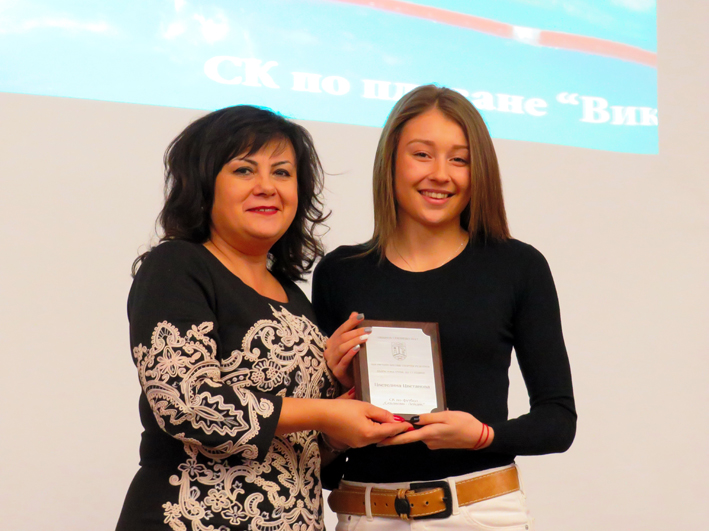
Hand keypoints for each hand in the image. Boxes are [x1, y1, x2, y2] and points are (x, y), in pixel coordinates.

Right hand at [320, 399, 410, 448]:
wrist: (322, 416)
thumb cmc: (342, 409)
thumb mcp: (365, 407)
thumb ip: (381, 414)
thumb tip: (394, 419)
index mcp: (370, 434)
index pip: (390, 431)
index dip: (401, 427)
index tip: (410, 425)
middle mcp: (365, 442)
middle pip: (384, 436)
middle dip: (392, 429)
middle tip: (401, 421)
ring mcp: (358, 444)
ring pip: (376, 437)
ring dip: (382, 429)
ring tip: (388, 420)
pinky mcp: (352, 442)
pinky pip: (367, 437)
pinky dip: (373, 430)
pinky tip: (373, 422)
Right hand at [324, 312, 369, 388]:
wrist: (352, 380)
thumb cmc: (352, 361)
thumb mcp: (352, 344)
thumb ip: (351, 329)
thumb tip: (354, 314)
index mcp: (332, 342)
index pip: (341, 329)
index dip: (350, 322)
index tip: (361, 316)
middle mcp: (329, 351)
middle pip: (342, 338)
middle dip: (356, 332)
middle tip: (368, 329)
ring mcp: (332, 362)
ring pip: (342, 348)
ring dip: (354, 341)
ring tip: (365, 337)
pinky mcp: (337, 371)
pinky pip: (343, 361)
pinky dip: (350, 353)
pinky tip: (358, 348)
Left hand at [376, 411, 493, 449]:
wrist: (479, 437)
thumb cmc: (463, 423)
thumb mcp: (446, 416)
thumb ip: (428, 418)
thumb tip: (412, 420)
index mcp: (429, 434)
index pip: (407, 438)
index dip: (393, 440)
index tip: (380, 442)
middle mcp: (429, 441)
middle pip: (413, 434)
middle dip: (406, 429)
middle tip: (394, 422)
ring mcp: (434, 444)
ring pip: (422, 433)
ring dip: (421, 427)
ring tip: (427, 417)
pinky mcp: (439, 443)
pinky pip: (429, 435)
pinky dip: (429, 429)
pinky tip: (438, 422)